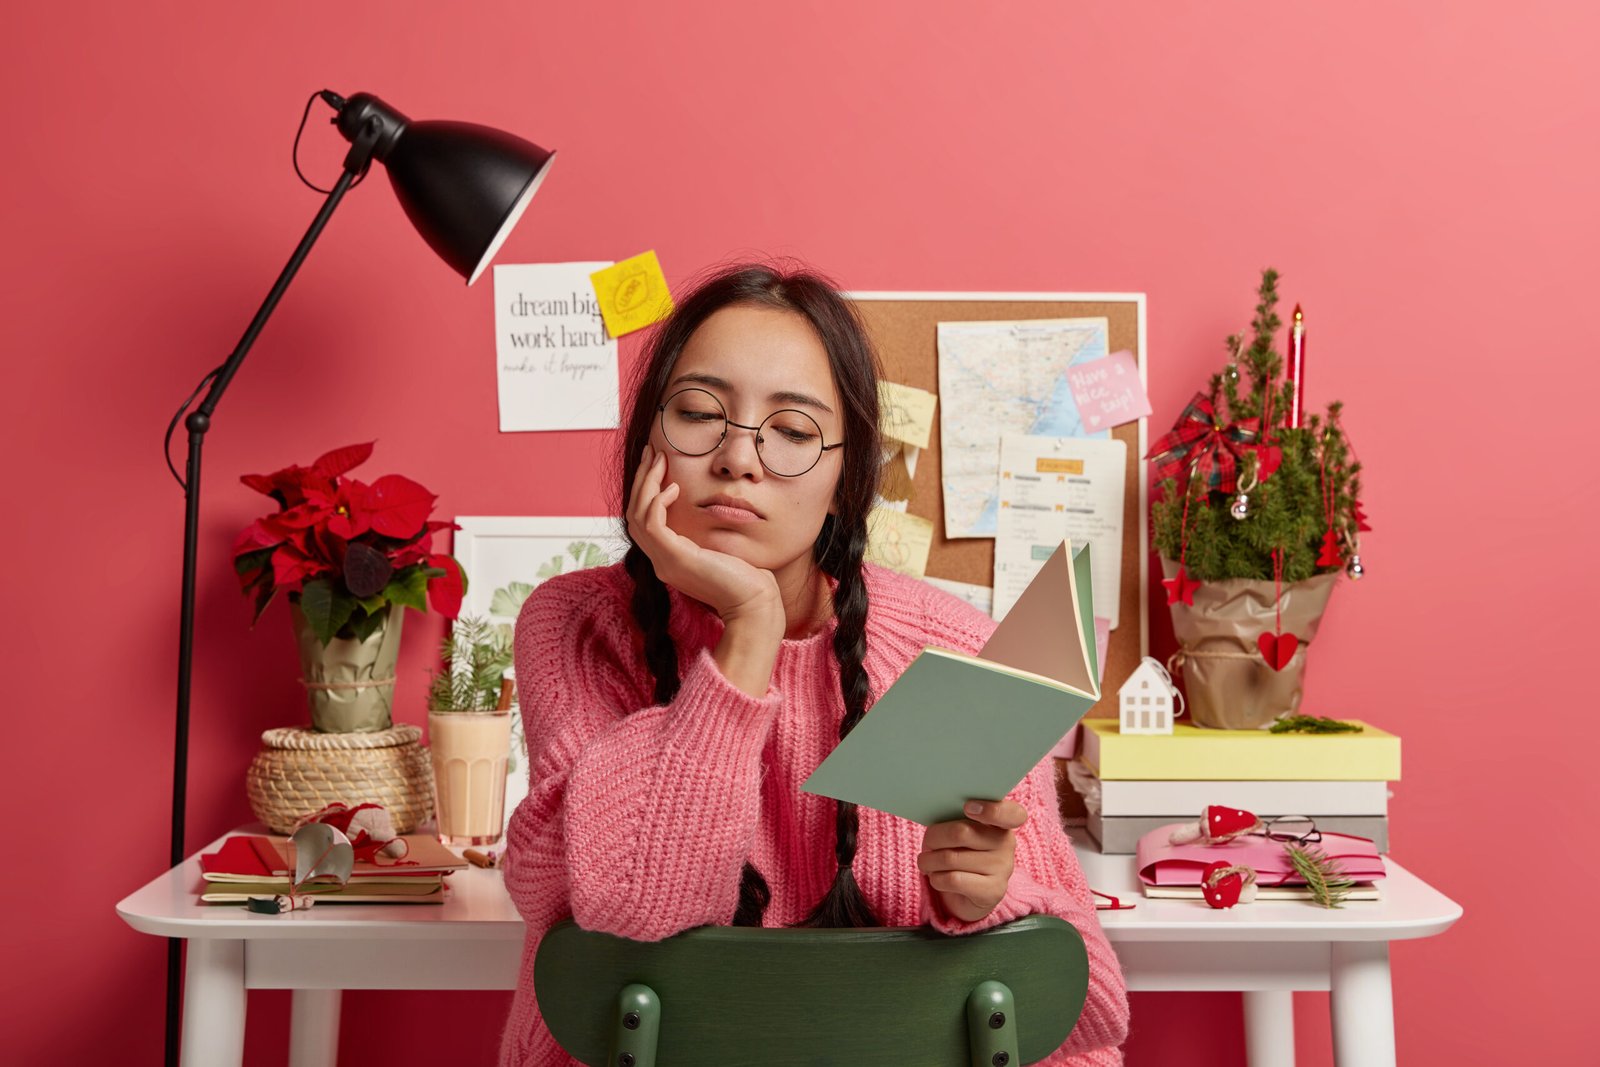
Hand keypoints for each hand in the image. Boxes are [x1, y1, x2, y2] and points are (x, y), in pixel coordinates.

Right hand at [626, 444, 780, 623]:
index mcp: (669, 557)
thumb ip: (706, 528)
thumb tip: (709, 503)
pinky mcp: (676, 560)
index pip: (643, 519)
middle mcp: (661, 560)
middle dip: (641, 479)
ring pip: (637, 516)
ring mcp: (665, 562)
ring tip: (659, 459)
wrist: (755, 603)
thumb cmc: (747, 576)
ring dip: (646, 483)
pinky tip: (674, 488)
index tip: (656, 462)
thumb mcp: (719, 545)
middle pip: (634, 513)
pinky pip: (653, 525)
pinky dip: (658, 502)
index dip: (646, 489)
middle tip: (651, 451)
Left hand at [918, 799, 1028, 922]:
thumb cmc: (959, 852)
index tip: (967, 807)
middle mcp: (1007, 843)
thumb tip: (935, 814)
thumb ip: (955, 818)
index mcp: (1001, 821)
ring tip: (926, 862)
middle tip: (927, 844)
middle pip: (961, 833)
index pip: (1012, 813)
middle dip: (933, 838)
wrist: (966, 894)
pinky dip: (936, 878)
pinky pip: (953, 879)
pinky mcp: (993, 891)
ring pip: (951, 858)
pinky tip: (936, 877)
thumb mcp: (959, 830)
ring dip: (928, 861)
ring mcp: (1003, 868)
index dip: (992, 809)